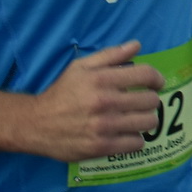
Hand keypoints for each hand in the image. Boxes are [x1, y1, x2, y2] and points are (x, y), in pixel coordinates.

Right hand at [30, 42, 165, 162]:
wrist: (35, 123)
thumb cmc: (62, 93)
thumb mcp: (80, 67)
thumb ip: (110, 55)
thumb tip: (137, 45)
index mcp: (101, 79)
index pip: (145, 75)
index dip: (156, 79)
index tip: (155, 84)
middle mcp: (104, 102)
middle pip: (151, 101)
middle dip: (150, 100)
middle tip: (141, 102)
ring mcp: (104, 126)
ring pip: (148, 123)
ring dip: (145, 120)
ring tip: (136, 118)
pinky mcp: (102, 147)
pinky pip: (137, 144)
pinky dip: (135, 139)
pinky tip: (126, 134)